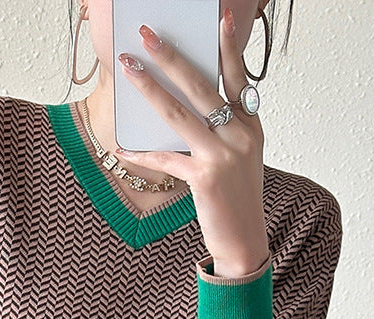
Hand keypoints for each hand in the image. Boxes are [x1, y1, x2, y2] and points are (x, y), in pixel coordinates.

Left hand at [115, 8, 269, 277]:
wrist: (245, 240)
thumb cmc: (236, 198)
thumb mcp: (240, 158)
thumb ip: (222, 130)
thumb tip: (181, 106)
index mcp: (251, 126)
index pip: (237, 78)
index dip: (227, 47)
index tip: (219, 18)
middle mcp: (241, 136)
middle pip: (201, 86)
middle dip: (172, 57)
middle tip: (147, 35)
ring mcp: (224, 156)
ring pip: (179, 114)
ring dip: (149, 89)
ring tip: (129, 68)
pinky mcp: (205, 178)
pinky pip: (166, 158)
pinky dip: (141, 153)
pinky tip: (122, 146)